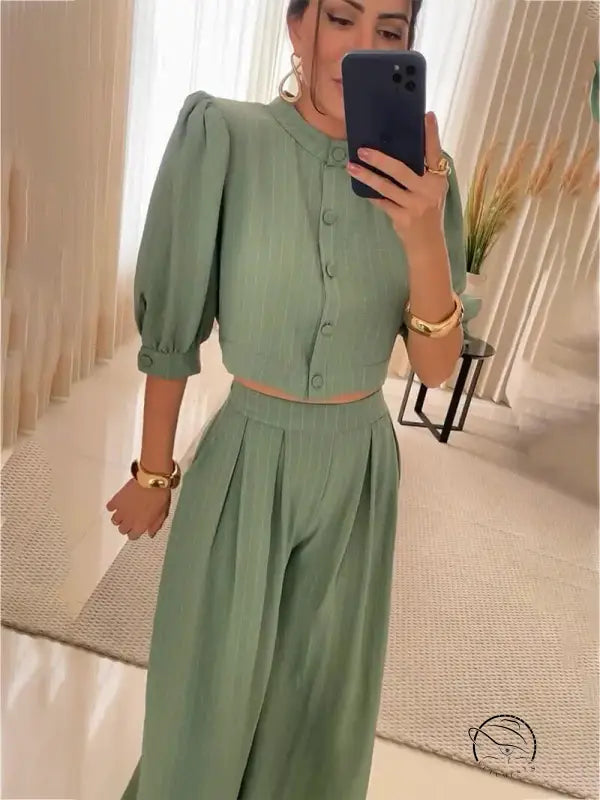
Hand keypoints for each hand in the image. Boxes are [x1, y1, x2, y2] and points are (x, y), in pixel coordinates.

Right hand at [106, 479, 170, 540]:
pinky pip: (110, 507)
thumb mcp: (162, 513)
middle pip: (122, 530)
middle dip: (127, 526)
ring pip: (115, 520)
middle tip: (132, 519)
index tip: (137, 527)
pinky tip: (119, 503)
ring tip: (125, 511)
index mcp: (140, 526)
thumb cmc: (159, 497)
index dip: (135, 532)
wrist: (151, 481)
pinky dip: (113, 506)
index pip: (133, 536)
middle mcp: (128, 522)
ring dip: (119, 517)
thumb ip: (155, 525)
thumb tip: (150, 534)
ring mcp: (121, 511)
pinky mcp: (116, 501)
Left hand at [346, 112, 447, 250]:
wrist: (428, 243)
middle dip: (380, 159)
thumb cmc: (429, 210)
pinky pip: (382, 202)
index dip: (431, 135)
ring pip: (387, 187)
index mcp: (438, 179)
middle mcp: (428, 190)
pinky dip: (371, 194)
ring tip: (351, 167)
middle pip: (402, 170)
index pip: (435, 153)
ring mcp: (415, 205)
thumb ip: (424, 171)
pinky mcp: (402, 218)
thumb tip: (402, 148)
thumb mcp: (434, 189)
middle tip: (362, 150)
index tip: (427, 116)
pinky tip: (359, 187)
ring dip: (367, 176)